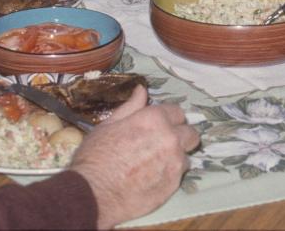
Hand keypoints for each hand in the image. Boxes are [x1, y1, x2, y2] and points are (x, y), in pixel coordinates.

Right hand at [70, 85, 199, 228]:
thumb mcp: (108, 125)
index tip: (160, 125)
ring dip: (175, 158)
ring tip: (154, 165)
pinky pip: (179, 176)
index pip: (177, 112)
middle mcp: (170, 138)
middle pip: (190, 134)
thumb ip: (131, 107)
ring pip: (186, 156)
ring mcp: (174, 163)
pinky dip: (169, 175)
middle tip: (162, 144)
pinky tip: (151, 179)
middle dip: (180, 136)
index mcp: (155, 119)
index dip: (168, 118)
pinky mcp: (174, 185)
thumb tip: (142, 90)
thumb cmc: (96, 157)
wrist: (94, 195)